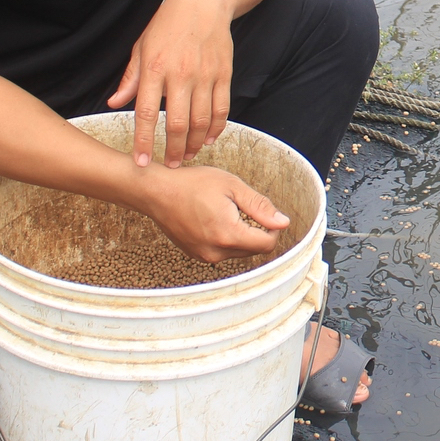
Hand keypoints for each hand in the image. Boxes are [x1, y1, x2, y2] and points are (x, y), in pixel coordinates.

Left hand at [107, 0, 235, 166]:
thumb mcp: (142, 47)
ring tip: (187, 156)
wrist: (204, 2)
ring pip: (202, 121)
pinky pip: (222, 109)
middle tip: (170, 166)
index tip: (140, 162)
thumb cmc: (168, 24)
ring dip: (195, 144)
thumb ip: (130, 79)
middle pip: (178, 124)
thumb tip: (114, 104)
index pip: (146, 113)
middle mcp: (181, 74)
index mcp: (155, 68)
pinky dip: (216, 128)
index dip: (143, 141)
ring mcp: (205, 75)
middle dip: (173, 150)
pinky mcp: (224, 74)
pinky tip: (208, 139)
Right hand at [141, 163, 288, 262]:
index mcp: (228, 235)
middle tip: (241, 207)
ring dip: (241, 235)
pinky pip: (223, 252)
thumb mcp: (232, 186)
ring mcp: (204, 256)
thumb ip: (260, 206)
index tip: (264, 212)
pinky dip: (226, 238)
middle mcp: (216, 252)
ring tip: (225, 212)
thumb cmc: (192, 184)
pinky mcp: (197, 255)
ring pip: (239, 252)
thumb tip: (283, 222)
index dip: (273, 228)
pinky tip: (214, 219)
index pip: (267, 244)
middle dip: (256, 230)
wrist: (156, 192)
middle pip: (254, 250)